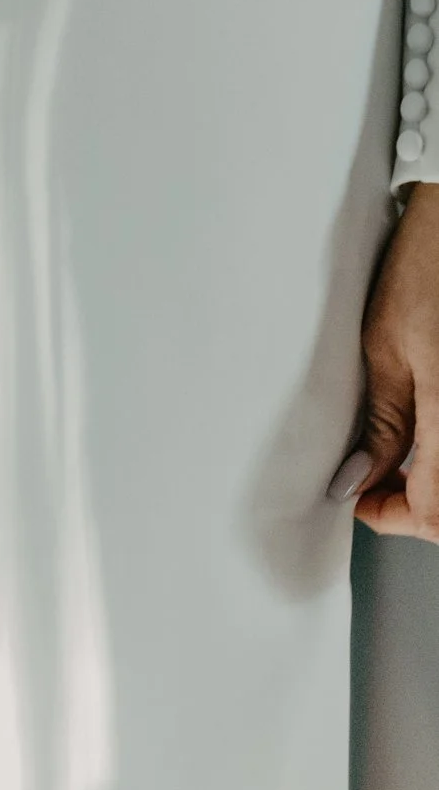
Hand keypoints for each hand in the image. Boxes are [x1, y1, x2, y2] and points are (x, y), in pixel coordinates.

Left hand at [351, 182, 438, 537]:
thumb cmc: (426, 271)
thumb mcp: (386, 348)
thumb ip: (383, 425)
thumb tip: (358, 480)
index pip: (433, 515)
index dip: (390, 518)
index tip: (359, 501)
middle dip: (418, 511)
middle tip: (377, 486)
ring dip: (435, 489)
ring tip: (398, 464)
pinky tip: (425, 441)